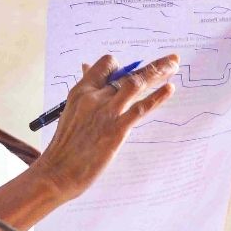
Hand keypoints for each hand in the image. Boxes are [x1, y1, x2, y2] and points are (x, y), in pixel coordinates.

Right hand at [32, 54, 178, 199]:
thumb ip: (84, 96)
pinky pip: (141, 108)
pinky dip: (157, 97)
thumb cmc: (63, 147)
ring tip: (174, 65)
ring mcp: (106, 112)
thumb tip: (87, 72)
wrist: (57, 172)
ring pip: (136, 84)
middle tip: (171, 58)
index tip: (133, 69)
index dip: (121, 66)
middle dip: (152, 65)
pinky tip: (169, 89)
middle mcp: (93, 97)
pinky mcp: (116, 129)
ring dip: (158, 73)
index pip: (105, 65)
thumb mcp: (71, 114)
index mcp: (80, 92)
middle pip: (126, 74)